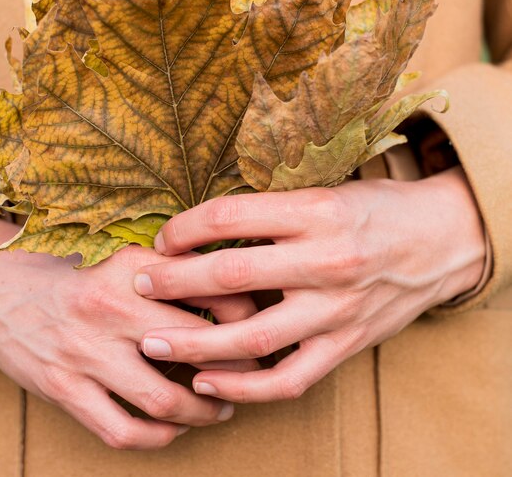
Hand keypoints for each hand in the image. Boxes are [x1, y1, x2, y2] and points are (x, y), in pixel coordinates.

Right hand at [0, 214, 257, 448]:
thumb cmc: (65, 268)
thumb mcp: (114, 254)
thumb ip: (163, 268)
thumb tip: (224, 285)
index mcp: (130, 267)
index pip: (209, 291)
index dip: (245, 312)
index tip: (259, 322)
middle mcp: (111, 309)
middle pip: (197, 348)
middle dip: (236, 367)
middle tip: (251, 371)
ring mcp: (86, 353)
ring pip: (165, 401)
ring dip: (203, 412)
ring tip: (220, 408)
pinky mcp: (64, 389)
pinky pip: (123, 430)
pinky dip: (157, 438)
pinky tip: (171, 429)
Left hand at [133, 167, 485, 402]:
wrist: (440, 239)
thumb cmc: (372, 209)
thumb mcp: (324, 190)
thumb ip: (270, 209)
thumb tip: (203, 224)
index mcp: (315, 211)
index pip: (229, 217)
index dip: (184, 228)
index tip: (161, 239)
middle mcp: (326, 259)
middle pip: (231, 275)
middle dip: (173, 282)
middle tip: (137, 285)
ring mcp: (337, 309)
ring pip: (253, 336)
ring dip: (195, 342)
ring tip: (151, 342)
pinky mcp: (347, 344)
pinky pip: (289, 378)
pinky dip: (243, 387)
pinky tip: (207, 382)